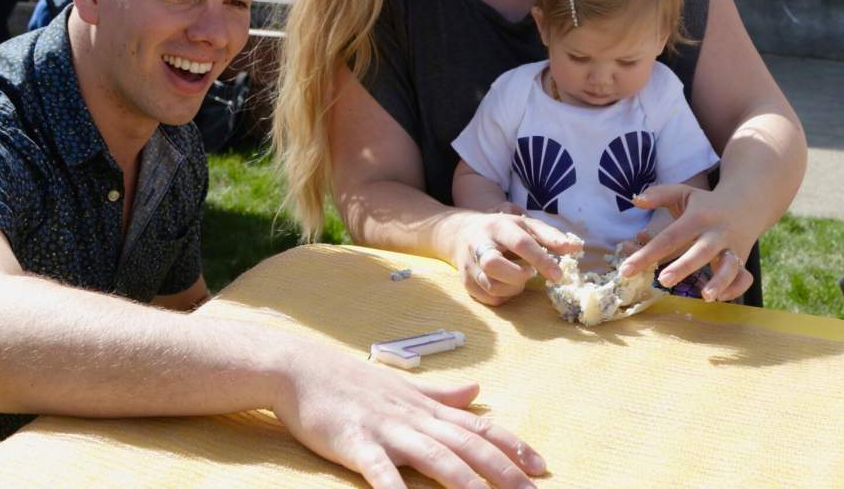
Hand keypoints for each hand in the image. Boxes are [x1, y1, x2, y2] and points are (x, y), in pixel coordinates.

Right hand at [276, 345, 545, 488]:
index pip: (479, 426)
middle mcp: (415, 417)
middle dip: (504, 472)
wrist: (301, 366)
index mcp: (427, 407)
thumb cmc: (351, 380)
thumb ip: (441, 393)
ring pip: (437, 458)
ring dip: (467, 483)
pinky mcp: (356, 442)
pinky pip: (381, 470)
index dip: (513, 446)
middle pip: (468, 446)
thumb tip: (477, 389)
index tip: (542, 466)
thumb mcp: (403, 386)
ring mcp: (387, 429)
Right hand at [455, 211, 581, 305]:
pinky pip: (488, 299)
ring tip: (520, 278)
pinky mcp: (465, 283)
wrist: (462, 233)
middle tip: (530, 274)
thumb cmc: (503, 230)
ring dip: (513, 288)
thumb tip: (576, 248)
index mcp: (497, 227)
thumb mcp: (525, 226)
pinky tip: (509, 285)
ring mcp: (469, 265)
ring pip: (490, 285)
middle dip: (517, 276)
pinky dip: (504, 297)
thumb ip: (550, 236)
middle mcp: (479, 244)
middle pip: (493, 264)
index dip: (540, 259)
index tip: (558, 275)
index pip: (519, 243)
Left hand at [619, 184, 753, 301]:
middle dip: (683, 266)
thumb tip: (635, 200)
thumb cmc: (705, 203)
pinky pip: (744, 277)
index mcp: (697, 217)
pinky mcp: (743, 260)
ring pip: (730, 266)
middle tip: (663, 280)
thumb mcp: (683, 193)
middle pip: (700, 251)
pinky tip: (720, 299)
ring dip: (719, 281)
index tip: (626, 270)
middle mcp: (715, 233)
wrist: (746, 203)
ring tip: (705, 296)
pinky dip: (735, 289)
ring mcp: (732, 247)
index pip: (670, 237)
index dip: (647, 254)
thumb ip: (658, 195)